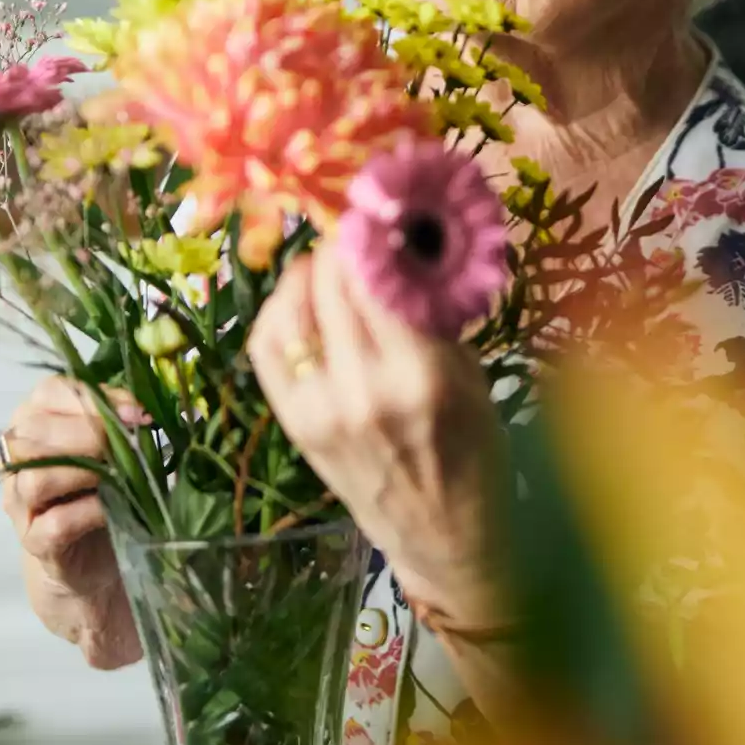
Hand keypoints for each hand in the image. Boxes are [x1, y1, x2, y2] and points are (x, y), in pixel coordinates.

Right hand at [1, 376, 143, 670]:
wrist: (94, 557)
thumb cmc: (104, 490)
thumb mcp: (113, 448)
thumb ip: (122, 423)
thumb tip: (148, 411)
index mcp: (35, 422)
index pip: (49, 393)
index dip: (93, 399)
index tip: (137, 413)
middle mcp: (17, 460)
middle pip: (32, 432)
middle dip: (87, 433)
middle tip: (126, 444)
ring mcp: (20, 504)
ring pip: (35, 478)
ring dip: (83, 472)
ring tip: (119, 475)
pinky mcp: (35, 542)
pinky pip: (56, 523)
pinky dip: (89, 512)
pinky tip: (114, 508)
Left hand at [249, 244, 506, 631]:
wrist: (443, 540)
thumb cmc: (477, 454)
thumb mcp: (473, 376)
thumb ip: (433, 312)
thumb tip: (400, 239)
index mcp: (423, 377)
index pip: (380, 276)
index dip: (375, 229)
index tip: (382, 203)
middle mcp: (364, 391)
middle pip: (332, 282)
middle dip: (343, 240)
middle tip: (358, 221)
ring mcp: (320, 410)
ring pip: (293, 307)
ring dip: (310, 268)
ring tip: (332, 256)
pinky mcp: (294, 424)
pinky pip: (268, 345)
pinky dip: (281, 307)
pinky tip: (302, 294)